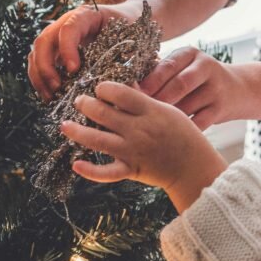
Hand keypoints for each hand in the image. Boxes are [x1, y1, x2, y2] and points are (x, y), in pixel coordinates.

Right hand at [28, 3, 141, 100]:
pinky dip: (40, 79)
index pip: (69, 28)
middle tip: (57, 87)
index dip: (67, 49)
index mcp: (87, 15)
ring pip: (37, 52)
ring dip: (39, 76)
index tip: (74, 70)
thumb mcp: (133, 36)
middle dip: (46, 66)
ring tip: (50, 96)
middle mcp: (67, 23)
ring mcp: (58, 35)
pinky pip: (39, 62)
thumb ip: (129, 55)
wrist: (127, 19)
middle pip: (45, 40)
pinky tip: (49, 95)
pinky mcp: (56, 48)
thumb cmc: (131, 29)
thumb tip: (130, 85)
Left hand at [60, 81, 227, 210]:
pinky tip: (76, 164)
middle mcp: (139, 130)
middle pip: (103, 113)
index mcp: (151, 112)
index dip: (105, 88)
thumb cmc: (184, 136)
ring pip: (97, 139)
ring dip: (77, 131)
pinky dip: (90, 171)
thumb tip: (123, 88)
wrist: (194, 167)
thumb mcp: (170, 112)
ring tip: (65, 125)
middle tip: (80, 101)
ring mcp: (133, 151)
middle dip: (86, 104)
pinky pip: (106, 172)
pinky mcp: (131, 169)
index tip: (100, 88)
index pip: (120, 93)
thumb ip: (146, 101)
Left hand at [139, 47, 240, 129]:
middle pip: (179, 85)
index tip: (131, 95)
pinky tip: (168, 135)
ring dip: (167, 119)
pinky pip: (197, 123)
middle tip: (137, 114)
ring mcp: (216, 89)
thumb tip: (127, 88)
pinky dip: (182, 130)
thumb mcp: (184, 66)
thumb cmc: (197, 79)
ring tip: (148, 127)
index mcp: (191, 53)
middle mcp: (207, 68)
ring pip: (187, 107)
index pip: (168, 66)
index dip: (150, 81)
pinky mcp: (221, 109)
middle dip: (158, 100)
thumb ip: (160, 72)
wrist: (238, 89)